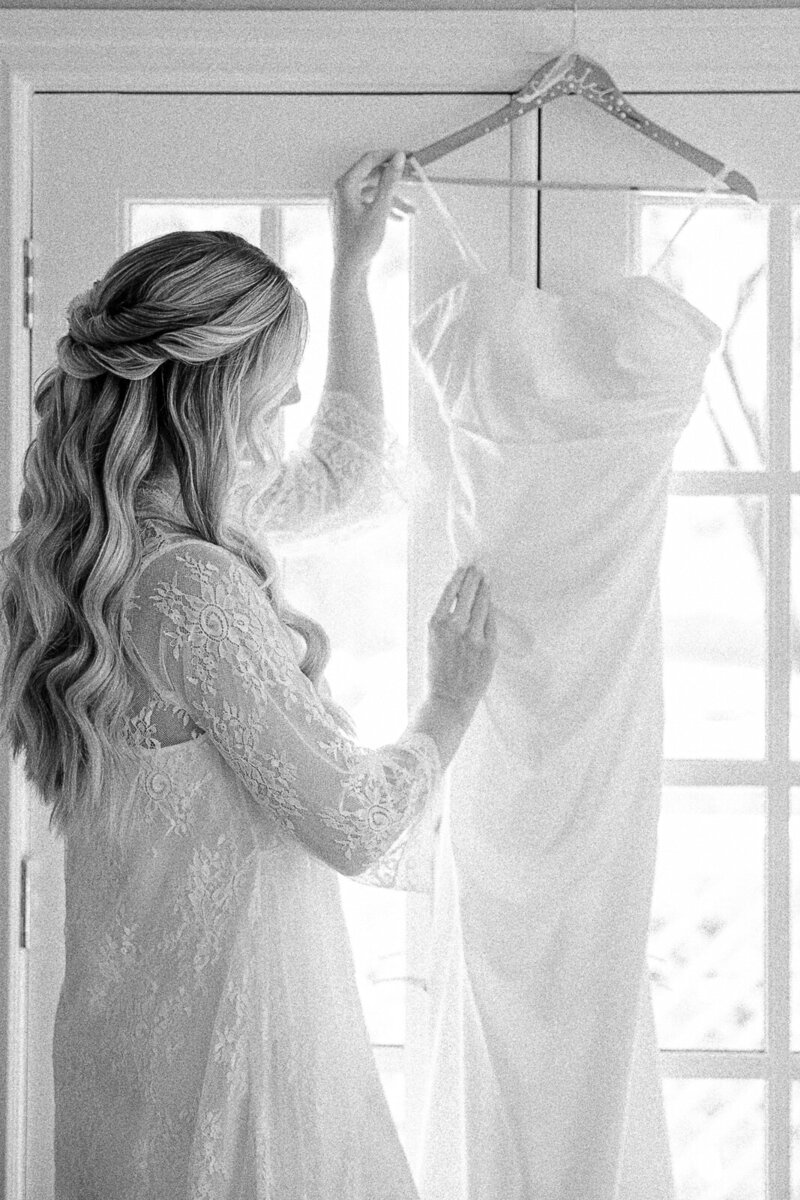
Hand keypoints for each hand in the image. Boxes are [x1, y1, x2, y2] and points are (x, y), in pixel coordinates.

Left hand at [330, 150, 412, 272]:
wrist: (349, 270)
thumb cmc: (361, 242)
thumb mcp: (380, 210)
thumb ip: (390, 181)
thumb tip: (399, 158)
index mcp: (345, 185)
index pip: (369, 159)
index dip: (390, 155)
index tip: (408, 156)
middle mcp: (341, 190)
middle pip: (372, 175)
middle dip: (394, 179)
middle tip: (414, 179)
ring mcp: (343, 203)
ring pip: (372, 192)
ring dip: (393, 199)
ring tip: (413, 211)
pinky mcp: (348, 215)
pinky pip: (367, 204)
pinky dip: (383, 208)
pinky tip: (400, 219)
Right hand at [426, 563, 498, 719]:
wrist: (448, 699)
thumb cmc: (437, 672)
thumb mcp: (432, 641)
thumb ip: (444, 622)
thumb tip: (458, 601)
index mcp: (436, 624)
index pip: (451, 592)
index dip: (459, 577)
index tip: (464, 568)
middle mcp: (455, 626)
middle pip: (469, 593)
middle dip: (474, 578)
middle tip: (478, 568)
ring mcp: (474, 636)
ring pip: (483, 605)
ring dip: (485, 590)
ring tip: (486, 580)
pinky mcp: (489, 647)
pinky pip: (491, 623)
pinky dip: (490, 611)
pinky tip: (490, 603)